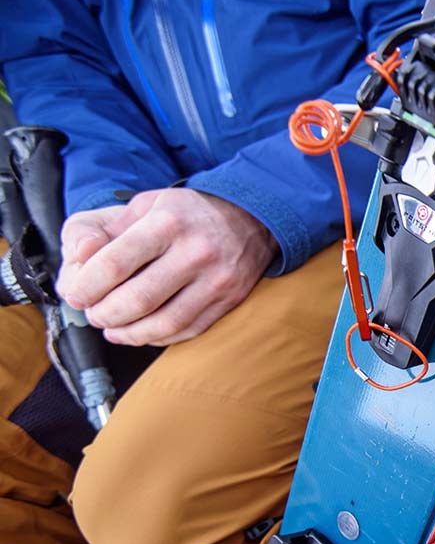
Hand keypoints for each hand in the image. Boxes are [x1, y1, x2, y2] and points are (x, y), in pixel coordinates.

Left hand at [57, 188, 278, 345]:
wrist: (249, 218)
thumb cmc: (185, 214)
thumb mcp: (143, 205)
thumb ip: (103, 229)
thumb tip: (78, 261)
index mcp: (167, 223)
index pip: (115, 264)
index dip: (87, 287)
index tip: (76, 295)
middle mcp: (196, 252)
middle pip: (138, 300)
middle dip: (105, 314)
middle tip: (93, 314)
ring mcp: (217, 279)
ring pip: (164, 324)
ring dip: (129, 333)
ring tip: (112, 328)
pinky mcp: (229, 300)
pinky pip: (188, 330)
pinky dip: (158, 337)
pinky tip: (141, 332)